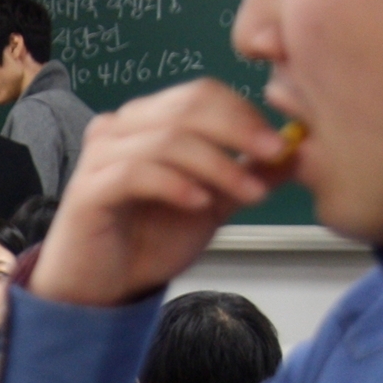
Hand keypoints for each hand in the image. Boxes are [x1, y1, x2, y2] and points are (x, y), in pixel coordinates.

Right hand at [33, 79, 291, 307]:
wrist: (101, 287)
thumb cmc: (146, 242)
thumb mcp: (213, 205)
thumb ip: (247, 175)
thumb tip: (297, 151)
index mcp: (148, 121)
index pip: (201, 94)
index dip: (245, 114)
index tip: (280, 145)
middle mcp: (119, 128)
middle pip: (187, 107)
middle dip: (238, 132)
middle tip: (273, 158)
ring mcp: (99, 156)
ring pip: (167, 139)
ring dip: (217, 166)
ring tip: (247, 195)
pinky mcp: (86, 190)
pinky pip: (136, 172)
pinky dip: (176, 184)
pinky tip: (199, 203)